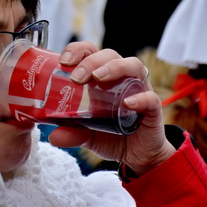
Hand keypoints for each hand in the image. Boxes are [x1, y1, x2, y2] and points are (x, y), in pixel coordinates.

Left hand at [47, 41, 175, 176]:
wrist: (137, 156)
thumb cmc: (112, 136)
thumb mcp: (86, 135)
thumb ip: (72, 133)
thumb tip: (53, 136)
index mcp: (101, 79)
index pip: (90, 52)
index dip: (78, 50)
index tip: (64, 61)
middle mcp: (120, 79)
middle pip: (110, 55)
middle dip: (91, 61)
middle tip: (77, 77)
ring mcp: (138, 90)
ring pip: (133, 65)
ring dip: (115, 67)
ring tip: (99, 78)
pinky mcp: (153, 108)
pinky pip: (150, 97)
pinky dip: (140, 98)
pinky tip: (127, 103)